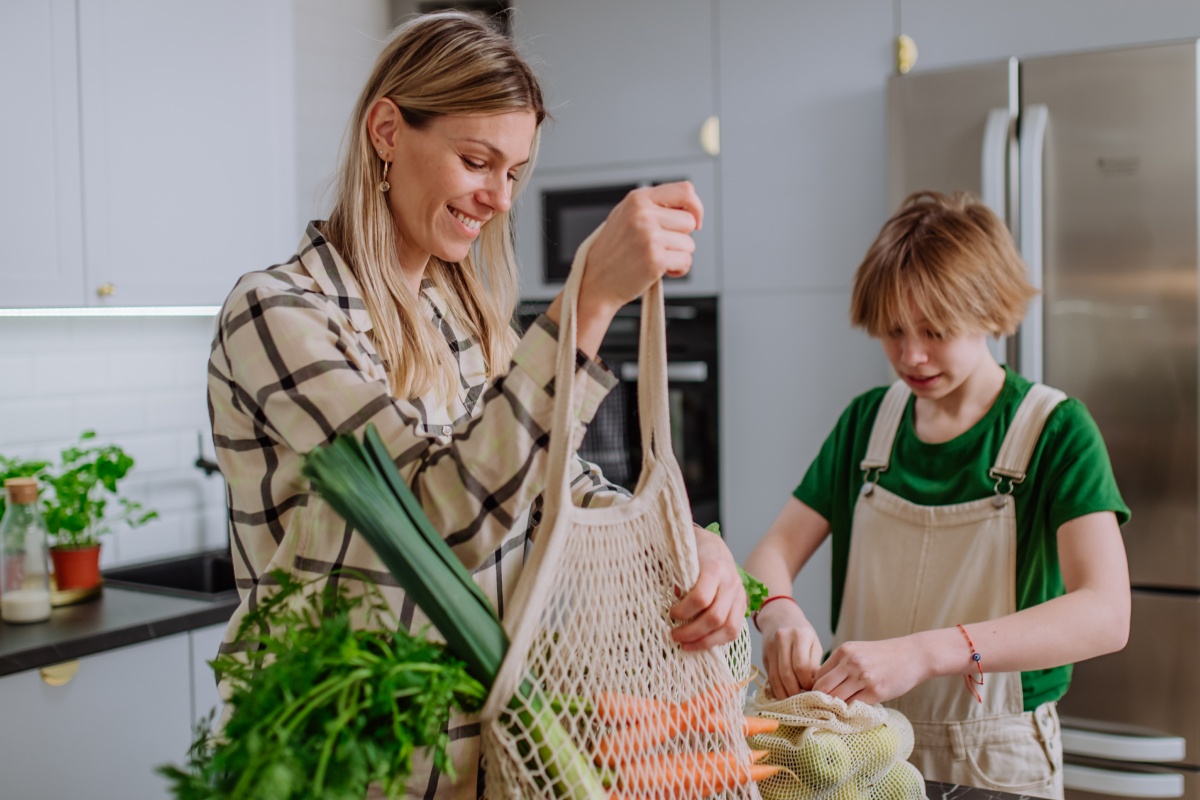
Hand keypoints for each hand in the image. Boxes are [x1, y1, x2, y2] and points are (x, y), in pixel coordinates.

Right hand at [580, 181, 702, 316]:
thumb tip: (689, 204)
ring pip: (689, 244)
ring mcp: (649, 237)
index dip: (695, 207)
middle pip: (689, 221)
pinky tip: (660, 270)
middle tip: (660, 246)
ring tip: (655, 258)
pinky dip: (678, 269)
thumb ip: (653, 205)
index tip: (695, 221)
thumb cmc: (613, 252)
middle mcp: (643, 215)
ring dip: (678, 255)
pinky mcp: (655, 259)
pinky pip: (686, 262)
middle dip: (681, 237)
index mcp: (637, 199)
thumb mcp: (626, 216)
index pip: (685, 191)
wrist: (596, 281)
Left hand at [670, 526, 745, 649]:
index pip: (701, 597)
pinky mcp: (742, 605)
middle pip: (715, 617)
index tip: (671, 614)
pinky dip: (718, 640)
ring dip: (706, 642)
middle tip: (674, 635)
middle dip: (693, 632)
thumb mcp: (679, 557)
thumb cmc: (693, 552)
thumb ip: (670, 574)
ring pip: (729, 628)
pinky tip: (701, 642)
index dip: (684, 611)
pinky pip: (735, 630)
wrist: (716, 547)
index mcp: (714, 568)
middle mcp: (730, 582)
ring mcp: (739, 595)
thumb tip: (661, 591)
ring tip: (686, 645)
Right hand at [756, 601, 824, 698]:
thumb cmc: (802, 633)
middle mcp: (782, 639)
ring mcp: (770, 647)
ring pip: (775, 677)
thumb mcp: (814, 643)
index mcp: (800, 635)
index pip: (801, 666)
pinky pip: (769, 676)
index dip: (807, 683)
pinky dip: (776, 689)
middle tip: (803, 701)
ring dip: (784, 693)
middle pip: (787, 673)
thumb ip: (814, 663)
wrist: (780, 617)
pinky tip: (784, 695)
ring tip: (794, 702)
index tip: (813, 691)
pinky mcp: (763, 655)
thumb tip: (814, 687)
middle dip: (795, 691)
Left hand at [811, 637, 928, 704]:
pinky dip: (849, 711)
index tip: (817, 698)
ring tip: (834, 713)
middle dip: (819, 700)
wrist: (912, 655)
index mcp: (844, 651)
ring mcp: (863, 677)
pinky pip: (854, 705)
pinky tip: (850, 713)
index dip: (815, 688)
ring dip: (834, 708)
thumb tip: (822, 685)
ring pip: (836, 698)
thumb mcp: (858, 651)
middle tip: (821, 709)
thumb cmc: (883, 656)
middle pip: (822, 687)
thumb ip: (841, 664)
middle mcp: (851, 663)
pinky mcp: (875, 691)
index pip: (818, 675)